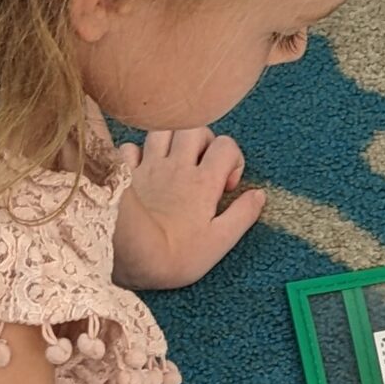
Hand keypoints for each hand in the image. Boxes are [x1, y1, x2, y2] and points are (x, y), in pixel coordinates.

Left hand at [111, 129, 264, 289]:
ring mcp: (149, 166)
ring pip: (163, 130)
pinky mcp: (126, 173)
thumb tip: (259, 195)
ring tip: (178, 161)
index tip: (227, 187)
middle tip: (204, 167)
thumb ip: (242, 215)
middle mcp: (177, 165)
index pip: (226, 145)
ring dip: (174, 140)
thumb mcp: (220, 241)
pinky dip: (139, 151)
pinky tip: (145, 167)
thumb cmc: (176, 254)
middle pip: (195, 128)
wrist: (130, 255)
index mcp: (203, 181)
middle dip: (205, 141)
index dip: (233, 160)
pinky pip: (131, 147)